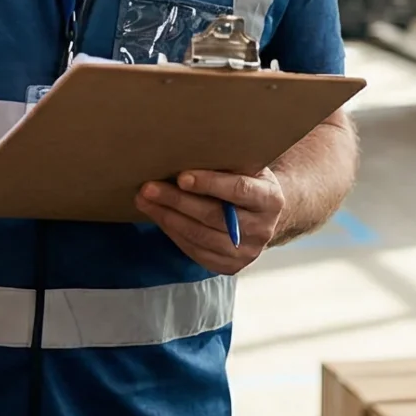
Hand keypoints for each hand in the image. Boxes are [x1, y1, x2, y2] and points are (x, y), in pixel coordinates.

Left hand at [137, 169, 284, 275]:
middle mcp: (263, 229)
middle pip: (214, 216)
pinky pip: (196, 251)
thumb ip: (226, 163)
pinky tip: (160, 217)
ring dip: (168, 218)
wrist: (263, 215)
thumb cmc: (247, 182)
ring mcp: (247, 252)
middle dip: (177, 201)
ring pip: (201, 237)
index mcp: (270, 199)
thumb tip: (184, 150)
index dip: (209, 184)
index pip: (239, 190)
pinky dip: (174, 233)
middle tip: (149, 188)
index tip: (181, 177)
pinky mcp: (231, 266)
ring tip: (145, 202)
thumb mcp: (246, 168)